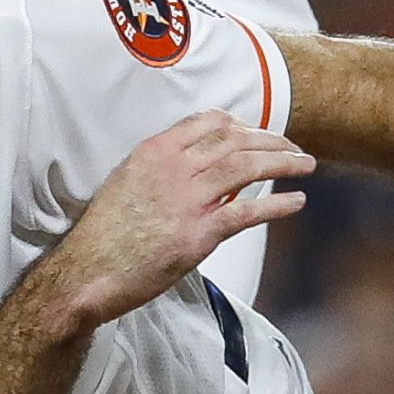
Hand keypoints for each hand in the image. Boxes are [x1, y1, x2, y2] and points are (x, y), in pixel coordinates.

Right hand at [42, 110, 312, 332]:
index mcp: (153, 151)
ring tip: (305, 165)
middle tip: (292, 148)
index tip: (255, 133)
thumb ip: (160, 170)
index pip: (209, 121)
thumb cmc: (103, 233)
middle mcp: (173, 168)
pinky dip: (278, 205)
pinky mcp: (199, 234)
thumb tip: (194, 169)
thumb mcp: (126, 182)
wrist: (87, 271)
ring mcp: (188, 200)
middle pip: (235, 141)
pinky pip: (248, 211)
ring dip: (283, 163)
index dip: (240, 125)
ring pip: (247, 168)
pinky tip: (297, 201)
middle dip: (271, 141)